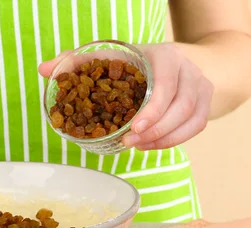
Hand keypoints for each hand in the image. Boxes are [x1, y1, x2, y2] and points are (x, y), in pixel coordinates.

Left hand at [38, 43, 213, 149]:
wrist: (178, 62)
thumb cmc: (137, 62)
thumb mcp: (111, 56)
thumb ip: (78, 61)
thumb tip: (44, 69)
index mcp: (166, 57)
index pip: (165, 85)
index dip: (151, 110)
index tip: (132, 129)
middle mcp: (189, 71)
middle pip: (181, 106)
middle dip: (155, 130)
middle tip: (129, 143)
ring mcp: (201, 88)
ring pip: (191, 120)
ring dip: (164, 139)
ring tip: (137, 147)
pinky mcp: (205, 105)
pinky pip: (195, 128)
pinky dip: (173, 141)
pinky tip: (149, 146)